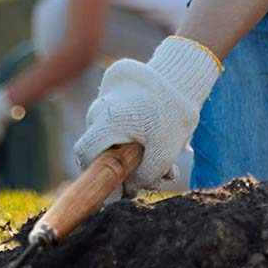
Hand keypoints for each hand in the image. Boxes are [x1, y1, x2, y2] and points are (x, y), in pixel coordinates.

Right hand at [73, 36, 220, 196]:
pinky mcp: (113, 97)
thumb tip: (127, 191)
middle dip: (120, 168)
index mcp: (107, 120)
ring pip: (108, 137)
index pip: (85, 154)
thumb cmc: (174, 114)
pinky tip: (155, 140)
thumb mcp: (164, 152)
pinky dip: (132, 136)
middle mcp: (100, 109)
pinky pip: (115, 124)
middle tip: (147, 177)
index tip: (116, 189)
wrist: (182, 76)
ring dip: (130, 153)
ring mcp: (104, 101)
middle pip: (98, 149)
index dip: (95, 175)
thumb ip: (144, 176)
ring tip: (161, 158)